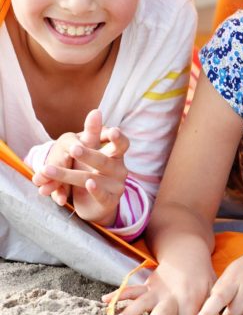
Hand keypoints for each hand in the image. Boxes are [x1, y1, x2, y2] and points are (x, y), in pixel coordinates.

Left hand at [32, 109, 129, 224]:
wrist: (95, 203)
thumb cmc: (92, 171)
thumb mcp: (90, 151)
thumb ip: (92, 133)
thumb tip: (96, 111)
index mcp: (116, 155)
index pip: (122, 144)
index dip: (118, 138)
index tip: (111, 131)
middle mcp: (119, 170)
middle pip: (105, 161)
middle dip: (89, 154)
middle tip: (74, 148)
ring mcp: (116, 186)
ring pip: (93, 178)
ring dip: (69, 174)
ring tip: (48, 169)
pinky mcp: (110, 201)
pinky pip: (102, 195)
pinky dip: (96, 189)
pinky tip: (89, 183)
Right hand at [104, 261, 214, 314]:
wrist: (188, 254)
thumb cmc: (203, 277)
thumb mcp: (213, 290)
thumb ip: (212, 309)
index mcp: (190, 299)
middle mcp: (171, 296)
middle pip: (161, 313)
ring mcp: (157, 291)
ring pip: (141, 301)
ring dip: (129, 310)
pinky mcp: (147, 286)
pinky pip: (131, 290)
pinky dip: (118, 294)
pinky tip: (105, 300)